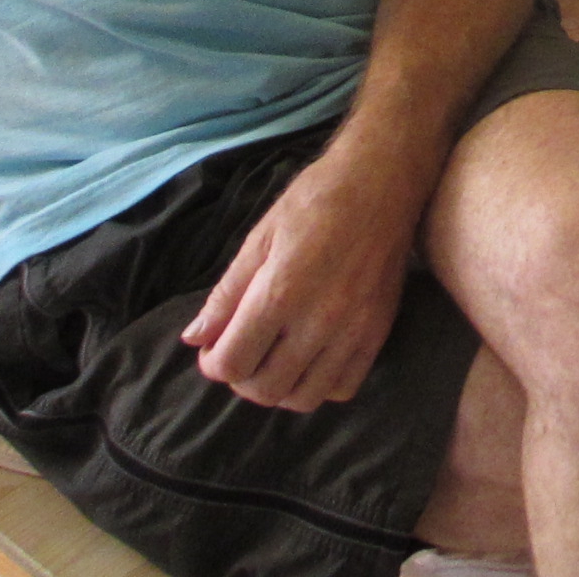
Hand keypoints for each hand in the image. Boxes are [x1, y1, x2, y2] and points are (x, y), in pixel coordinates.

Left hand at [182, 145, 423, 410]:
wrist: (383, 181)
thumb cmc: (314, 200)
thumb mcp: (260, 237)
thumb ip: (227, 293)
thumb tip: (195, 337)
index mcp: (281, 293)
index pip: (233, 363)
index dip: (213, 362)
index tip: (213, 348)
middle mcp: (319, 321)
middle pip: (265, 388)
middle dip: (241, 377)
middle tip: (241, 351)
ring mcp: (354, 331)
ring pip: (304, 397)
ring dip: (278, 387)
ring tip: (273, 359)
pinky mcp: (378, 332)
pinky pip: (344, 387)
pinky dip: (320, 384)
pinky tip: (311, 358)